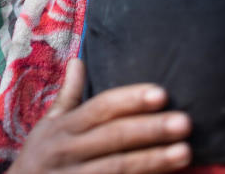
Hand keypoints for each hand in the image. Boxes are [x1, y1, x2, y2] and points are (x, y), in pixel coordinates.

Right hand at [6, 59, 191, 173]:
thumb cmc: (38, 158)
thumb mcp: (47, 126)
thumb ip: (67, 96)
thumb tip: (79, 61)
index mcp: (64, 128)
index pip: (101, 108)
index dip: (130, 100)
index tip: (161, 93)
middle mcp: (69, 151)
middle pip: (114, 137)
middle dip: (150, 129)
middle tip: (185, 122)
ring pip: (118, 167)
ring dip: (153, 160)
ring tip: (185, 152)